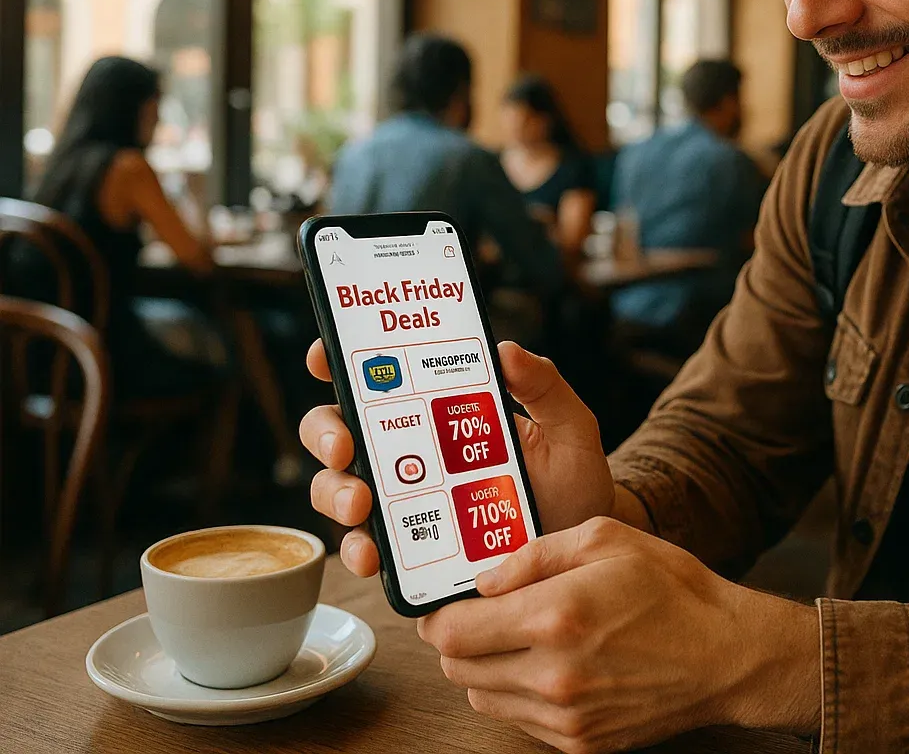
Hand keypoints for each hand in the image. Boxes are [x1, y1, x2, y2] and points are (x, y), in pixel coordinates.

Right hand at [299, 339, 615, 576]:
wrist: (581, 559)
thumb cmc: (572, 483)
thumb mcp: (570, 428)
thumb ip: (545, 386)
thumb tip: (506, 350)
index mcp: (440, 410)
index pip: (377, 378)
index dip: (339, 359)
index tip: (326, 357)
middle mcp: (409, 452)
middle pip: (338, 428)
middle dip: (326, 432)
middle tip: (345, 447)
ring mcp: (403, 502)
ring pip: (337, 488)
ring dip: (336, 492)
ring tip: (362, 504)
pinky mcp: (407, 552)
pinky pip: (364, 548)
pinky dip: (357, 550)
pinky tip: (373, 555)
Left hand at [420, 517, 820, 752]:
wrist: (727, 655)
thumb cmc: (672, 589)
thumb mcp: (606, 539)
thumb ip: (534, 554)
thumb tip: (484, 579)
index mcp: (555, 617)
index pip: (453, 633)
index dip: (437, 617)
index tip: (443, 605)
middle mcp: (553, 675)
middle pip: (458, 668)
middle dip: (460, 640)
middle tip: (485, 616)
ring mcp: (566, 716)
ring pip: (483, 697)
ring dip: (487, 668)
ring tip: (524, 639)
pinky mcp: (580, 742)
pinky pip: (519, 719)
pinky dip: (521, 693)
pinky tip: (554, 665)